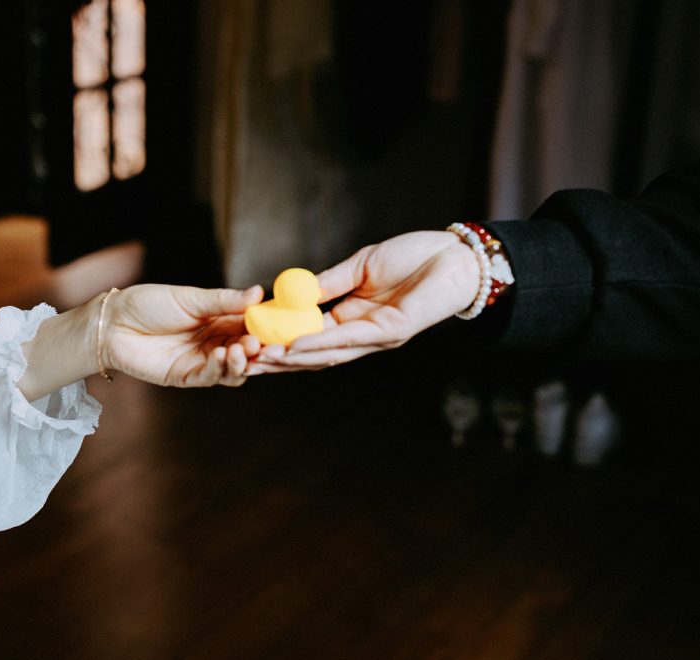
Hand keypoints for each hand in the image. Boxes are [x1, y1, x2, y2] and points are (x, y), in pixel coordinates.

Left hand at [105, 284, 263, 386]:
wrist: (113, 322)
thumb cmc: (149, 304)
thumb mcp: (191, 298)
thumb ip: (225, 300)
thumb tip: (259, 293)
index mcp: (219, 320)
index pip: (251, 326)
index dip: (266, 328)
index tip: (278, 326)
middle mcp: (215, 342)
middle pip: (247, 352)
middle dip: (258, 350)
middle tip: (263, 343)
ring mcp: (201, 361)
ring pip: (234, 369)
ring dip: (242, 362)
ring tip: (242, 350)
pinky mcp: (186, 376)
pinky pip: (210, 377)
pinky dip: (219, 369)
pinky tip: (220, 355)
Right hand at [248, 231, 478, 373]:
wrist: (455, 255)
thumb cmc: (414, 257)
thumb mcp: (361, 265)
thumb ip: (330, 282)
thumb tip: (294, 292)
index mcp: (353, 318)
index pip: (309, 336)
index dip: (280, 340)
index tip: (249, 341)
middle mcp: (363, 334)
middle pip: (314, 353)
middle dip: (279, 359)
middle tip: (244, 363)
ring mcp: (377, 336)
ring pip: (327, 353)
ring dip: (292, 358)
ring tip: (260, 359)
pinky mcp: (393, 331)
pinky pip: (349, 339)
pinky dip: (320, 344)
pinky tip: (294, 346)